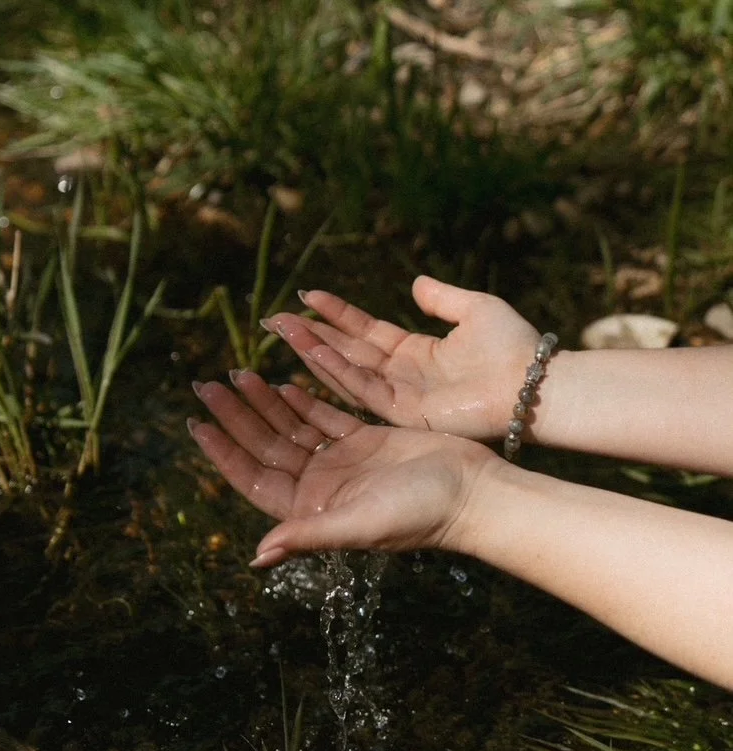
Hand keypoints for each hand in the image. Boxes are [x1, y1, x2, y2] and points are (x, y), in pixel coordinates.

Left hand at [189, 369, 497, 566]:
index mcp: (311, 510)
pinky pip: (324, 418)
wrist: (474, 494)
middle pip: (266, 448)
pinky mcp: (365, 443)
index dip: (224, 452)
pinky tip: (283, 381)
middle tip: (207, 384)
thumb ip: (308, 536)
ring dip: (265, 403)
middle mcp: (321, 489)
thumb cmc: (419, 515)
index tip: (197, 424)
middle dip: (236, 417)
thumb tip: (257, 556)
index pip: (254, 478)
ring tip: (238, 373)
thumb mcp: (358, 525)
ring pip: (292, 428)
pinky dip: (303, 399)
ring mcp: (342, 464)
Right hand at [261, 276, 541, 440]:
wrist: (530, 384)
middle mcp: (400, 376)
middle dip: (310, 334)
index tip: (309, 295)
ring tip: (283, 331)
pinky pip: (361, 389)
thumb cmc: (511, 349)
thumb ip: (443, 298)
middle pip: (346, 351)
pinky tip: (312, 352)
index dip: (337, 314)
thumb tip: (416, 283)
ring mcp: (399, 396)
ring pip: (345, 371)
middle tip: (274, 318)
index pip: (365, 331)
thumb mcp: (475, 309)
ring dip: (313, 351)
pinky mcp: (401, 413)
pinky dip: (336, 371)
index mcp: (415, 353)